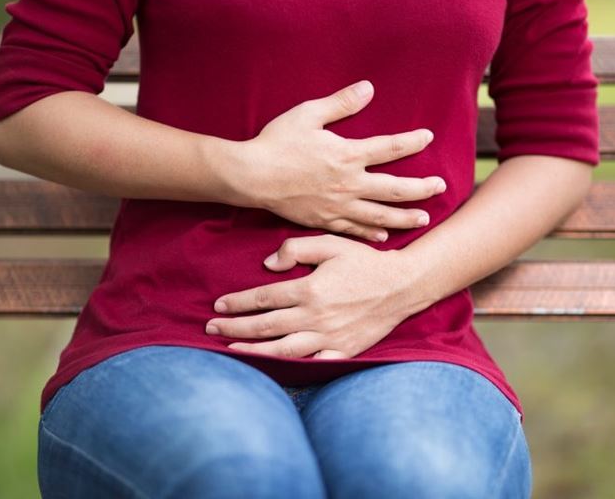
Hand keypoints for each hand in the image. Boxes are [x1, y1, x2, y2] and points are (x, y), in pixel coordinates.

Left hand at [205, 234, 425, 358]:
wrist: (402, 286)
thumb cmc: (365, 262)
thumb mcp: (331, 243)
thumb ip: (296, 248)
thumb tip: (267, 264)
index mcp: (309, 289)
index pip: (263, 299)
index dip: (238, 303)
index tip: (219, 306)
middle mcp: (315, 317)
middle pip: (265, 326)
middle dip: (235, 329)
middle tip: (211, 330)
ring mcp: (328, 338)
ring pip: (282, 349)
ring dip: (253, 351)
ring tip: (231, 352)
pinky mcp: (342, 351)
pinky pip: (311, 364)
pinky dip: (290, 369)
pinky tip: (273, 370)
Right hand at [235, 80, 446, 242]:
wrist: (251, 177)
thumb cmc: (277, 143)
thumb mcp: (308, 114)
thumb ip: (341, 103)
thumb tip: (368, 88)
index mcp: (347, 155)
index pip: (390, 148)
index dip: (412, 142)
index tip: (428, 137)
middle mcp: (348, 184)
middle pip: (394, 189)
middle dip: (421, 189)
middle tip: (441, 187)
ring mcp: (337, 206)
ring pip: (379, 215)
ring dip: (404, 217)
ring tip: (424, 219)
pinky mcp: (323, 221)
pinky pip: (353, 230)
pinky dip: (371, 233)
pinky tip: (383, 236)